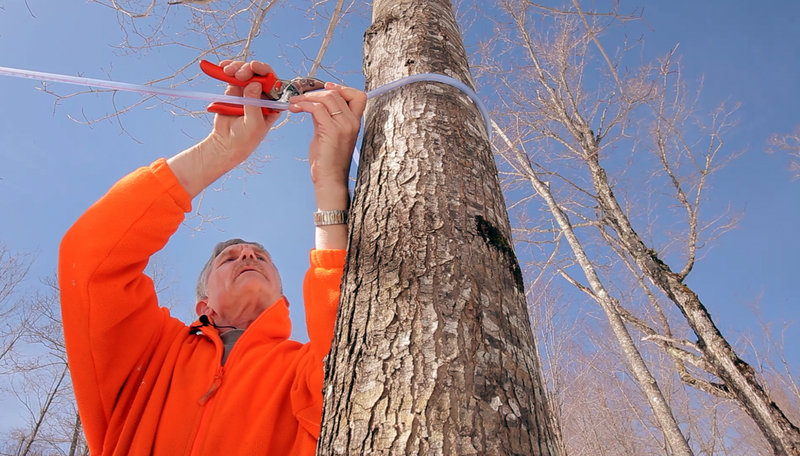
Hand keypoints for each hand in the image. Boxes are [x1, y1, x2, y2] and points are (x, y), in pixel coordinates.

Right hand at [167, 60, 280, 197]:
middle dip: (249, 69)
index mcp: (273, 102)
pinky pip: (232, 77)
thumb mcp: (254, 124)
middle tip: (239, 73)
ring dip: (237, 68)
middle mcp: (262, 95)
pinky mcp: (235, 90)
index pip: (274, 83)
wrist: (226, 143)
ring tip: (227, 71)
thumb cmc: (245, 138)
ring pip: (246, 73)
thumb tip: (254, 83)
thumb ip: (254, 104)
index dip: (266, 72)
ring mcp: (248, 91)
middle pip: (259, 74)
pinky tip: (221, 67)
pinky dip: (227, 70)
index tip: (254, 67)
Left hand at [288, 83, 366, 190]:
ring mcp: (343, 126)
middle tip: (300, 98)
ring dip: (306, 97)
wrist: (329, 179)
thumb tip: (314, 104)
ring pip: (327, 98)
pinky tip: (295, 109)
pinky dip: (303, 105)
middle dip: (316, 92)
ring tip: (294, 103)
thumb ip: (325, 118)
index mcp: (355, 122)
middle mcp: (352, 122)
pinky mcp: (331, 131)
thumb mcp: (328, 134)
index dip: (343, 88)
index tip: (326, 88)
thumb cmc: (327, 160)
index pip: (358, 96)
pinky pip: (317, 108)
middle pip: (337, 93)